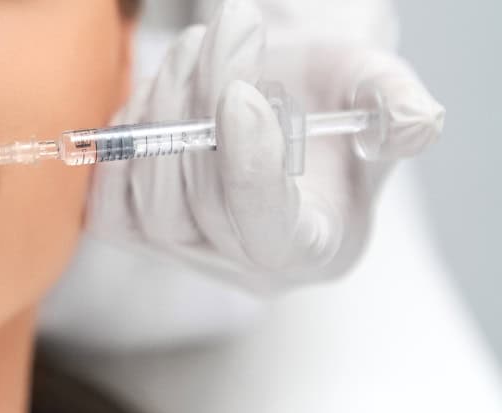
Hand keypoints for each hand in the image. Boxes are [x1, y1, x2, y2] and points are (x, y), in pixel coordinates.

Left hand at [86, 0, 444, 291]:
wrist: (276, 90)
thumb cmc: (330, 97)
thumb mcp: (377, 91)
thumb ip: (398, 109)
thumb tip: (415, 124)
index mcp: (314, 250)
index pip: (269, 233)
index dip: (248, 169)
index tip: (241, 94)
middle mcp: (245, 267)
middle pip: (200, 210)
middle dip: (203, 109)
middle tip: (227, 33)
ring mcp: (187, 254)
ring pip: (150, 203)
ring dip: (162, 111)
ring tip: (195, 49)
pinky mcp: (140, 232)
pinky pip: (110, 206)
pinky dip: (124, 144)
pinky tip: (157, 94)